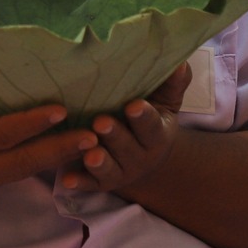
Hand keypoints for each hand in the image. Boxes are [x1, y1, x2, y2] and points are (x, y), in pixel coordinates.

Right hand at [0, 56, 95, 197]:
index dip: (29, 123)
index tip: (60, 109)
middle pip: (22, 162)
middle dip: (59, 150)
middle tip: (93, 137)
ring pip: (28, 171)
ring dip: (60, 157)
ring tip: (95, 142)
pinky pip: (25, 173)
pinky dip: (49, 160)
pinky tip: (74, 147)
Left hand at [59, 62, 189, 195]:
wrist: (147, 157)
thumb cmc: (152, 118)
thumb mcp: (165, 102)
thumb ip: (172, 83)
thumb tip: (180, 63)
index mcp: (156, 134)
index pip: (151, 125)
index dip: (143, 117)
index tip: (133, 106)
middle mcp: (139, 155)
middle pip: (127, 147)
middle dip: (115, 136)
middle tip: (100, 122)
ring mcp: (120, 170)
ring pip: (109, 169)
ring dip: (99, 162)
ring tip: (89, 154)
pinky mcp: (101, 181)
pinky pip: (90, 183)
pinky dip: (80, 182)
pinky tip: (68, 179)